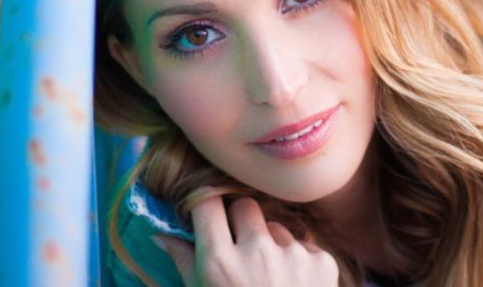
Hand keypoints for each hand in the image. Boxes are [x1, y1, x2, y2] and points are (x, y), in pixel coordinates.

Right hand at [155, 195, 338, 285]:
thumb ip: (185, 263)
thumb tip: (161, 234)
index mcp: (219, 262)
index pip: (206, 203)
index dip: (206, 206)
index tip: (206, 212)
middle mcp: (256, 251)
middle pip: (243, 206)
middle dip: (239, 220)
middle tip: (239, 246)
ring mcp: (292, 254)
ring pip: (275, 227)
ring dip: (270, 244)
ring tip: (268, 278)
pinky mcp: (322, 261)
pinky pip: (303, 246)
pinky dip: (296, 261)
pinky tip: (292, 286)